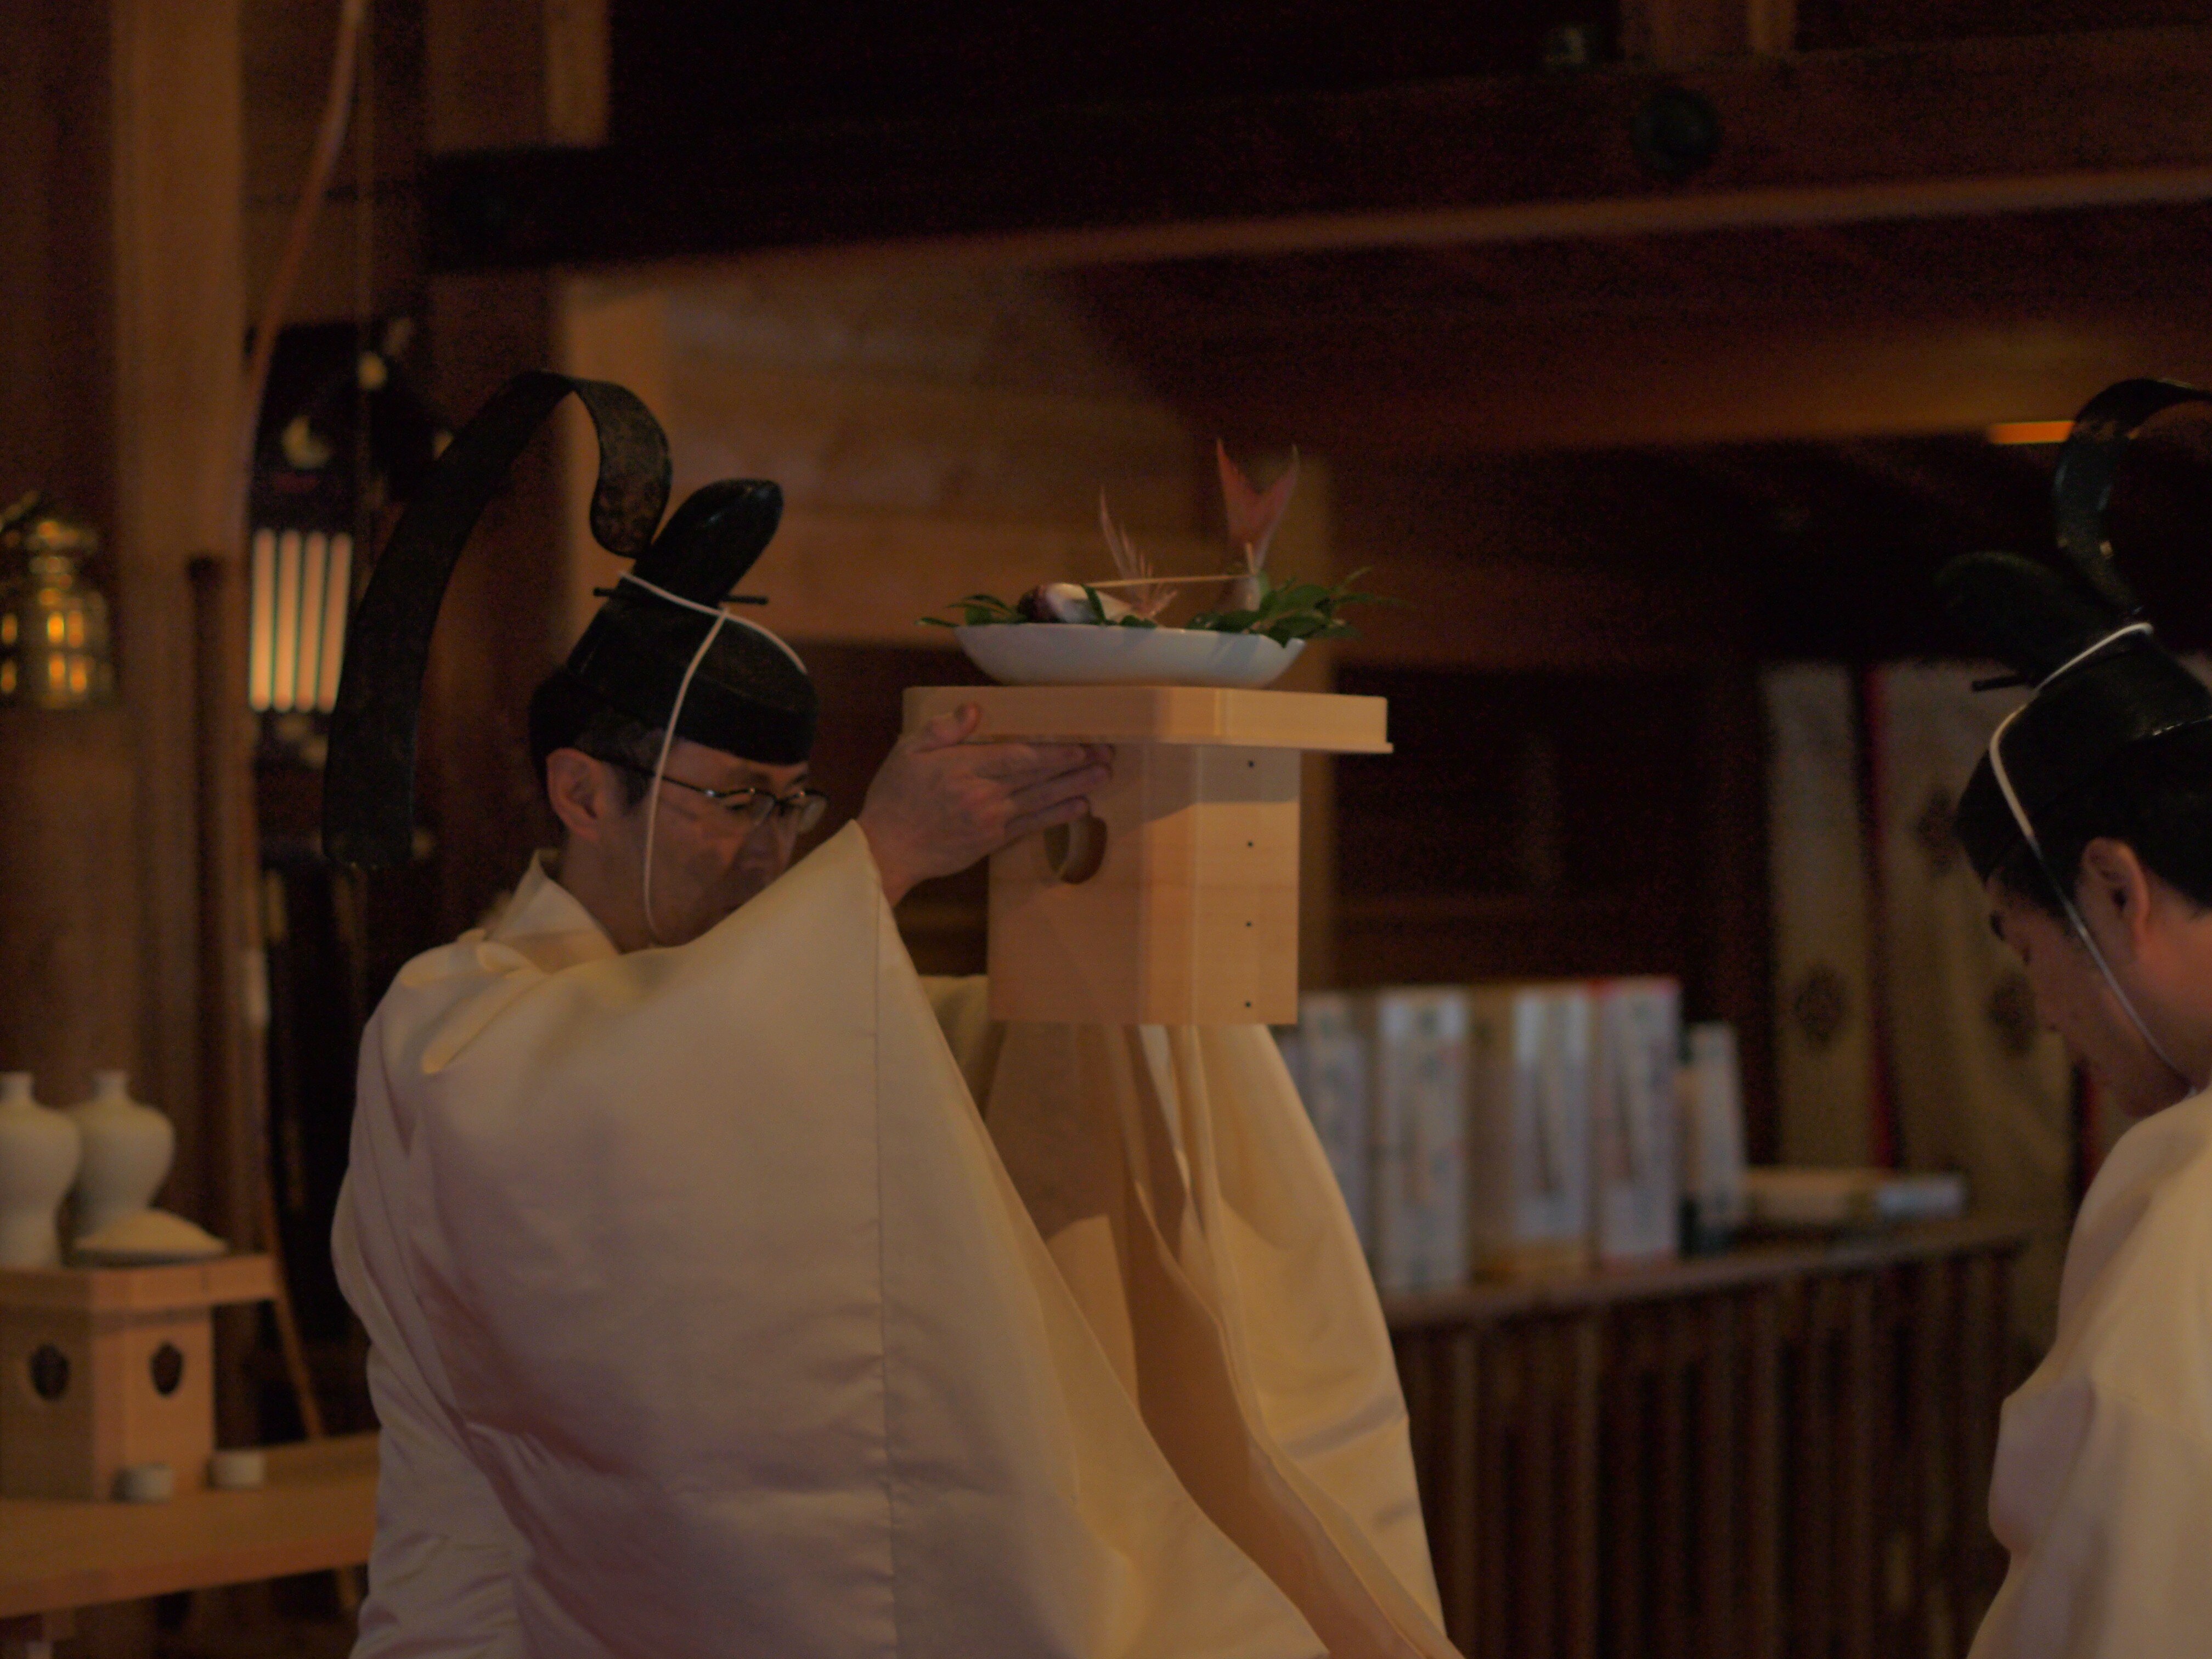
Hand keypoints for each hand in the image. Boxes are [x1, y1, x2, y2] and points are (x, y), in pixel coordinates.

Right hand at [857, 705, 1111, 906]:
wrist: (886, 850)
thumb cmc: (894, 797)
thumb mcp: (908, 751)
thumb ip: (943, 729)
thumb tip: (975, 709)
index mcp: (964, 768)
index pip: (1019, 757)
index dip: (1054, 751)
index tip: (1081, 742)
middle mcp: (984, 795)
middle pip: (1038, 777)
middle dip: (1075, 765)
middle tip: (1106, 754)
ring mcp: (991, 820)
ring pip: (1041, 800)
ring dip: (1075, 787)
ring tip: (1103, 776)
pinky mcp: (992, 841)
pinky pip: (1032, 826)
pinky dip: (1057, 816)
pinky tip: (1080, 807)